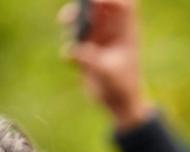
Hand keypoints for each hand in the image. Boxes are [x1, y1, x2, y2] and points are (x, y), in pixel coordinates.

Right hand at [60, 0, 153, 130]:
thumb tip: (72, 50)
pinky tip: (68, 59)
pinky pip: (74, 35)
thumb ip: (91, 61)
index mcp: (125, 32)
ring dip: (73, 17)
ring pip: (83, 18)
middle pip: (98, 6)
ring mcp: (98, 38)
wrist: (118, 104)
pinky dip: (69, 39)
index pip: (122, 6)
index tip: (94, 2)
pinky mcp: (86, 48)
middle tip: (73, 12)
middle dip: (84, 4)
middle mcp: (111, 32)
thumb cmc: (121, 88)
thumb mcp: (108, 75)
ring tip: (64, 21)